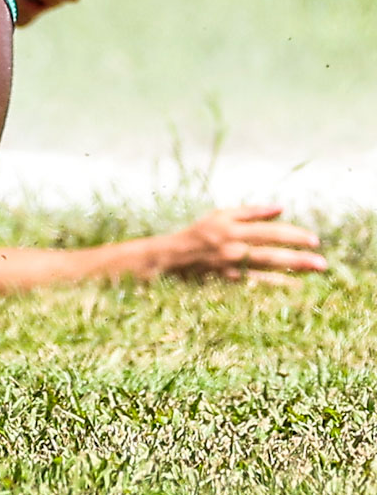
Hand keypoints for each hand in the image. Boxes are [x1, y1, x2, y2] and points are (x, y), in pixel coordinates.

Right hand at [155, 206, 326, 284]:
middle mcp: (231, 247)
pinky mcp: (227, 281)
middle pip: (270, 254)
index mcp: (230, 228)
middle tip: (322, 263)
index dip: (292, 235)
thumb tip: (281, 208)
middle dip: (298, 258)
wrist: (172, 257)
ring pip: (265, 271)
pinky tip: (292, 286)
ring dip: (291, 273)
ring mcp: (229, 267)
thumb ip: (251, 212)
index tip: (314, 240)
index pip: (268, 231)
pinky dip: (275, 285)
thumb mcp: (220, 215)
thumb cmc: (199, 232)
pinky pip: (255, 284)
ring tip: (313, 273)